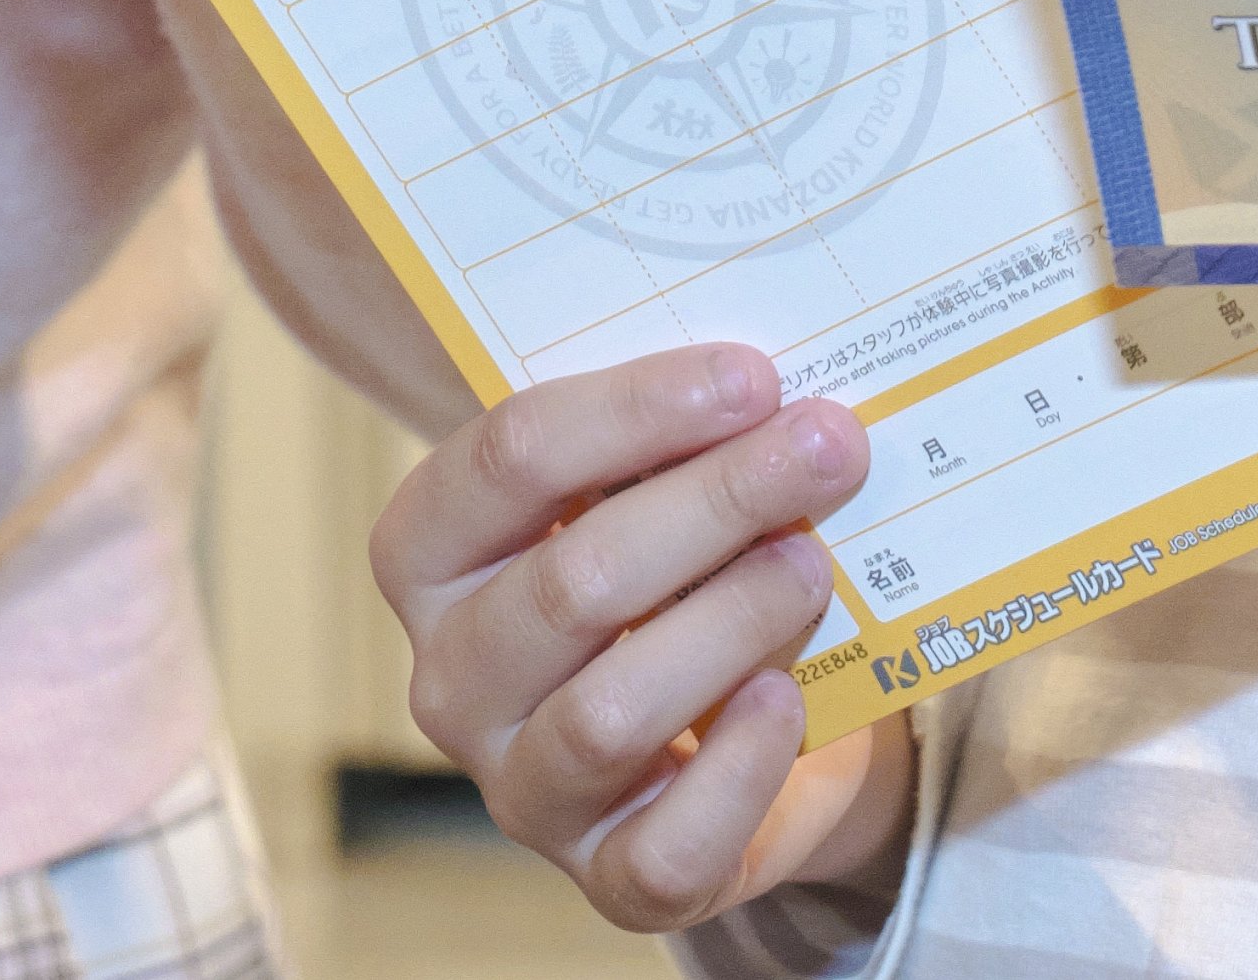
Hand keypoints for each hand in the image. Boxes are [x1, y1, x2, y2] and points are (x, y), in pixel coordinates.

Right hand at [372, 348, 916, 934]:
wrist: (756, 724)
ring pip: (609, 713)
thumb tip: (771, 396)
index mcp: (432, 558)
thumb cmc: (681, 575)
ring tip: (812, 562)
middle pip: (571, 582)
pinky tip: (787, 698)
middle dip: (713, 503)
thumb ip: (675, 442)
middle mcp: (452, 682)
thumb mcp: (654, 492)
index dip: (633, 410)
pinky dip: (738, 767)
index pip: (504, 460)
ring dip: (730, 621)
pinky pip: (667, 845)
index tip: (753, 376)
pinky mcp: (612, 881)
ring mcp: (523, 793)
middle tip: (825, 450)